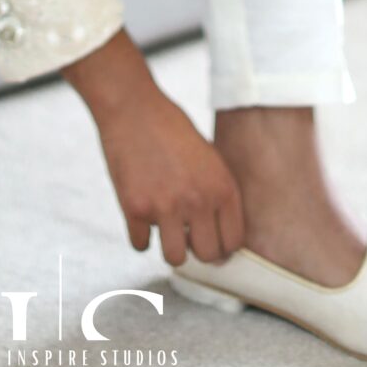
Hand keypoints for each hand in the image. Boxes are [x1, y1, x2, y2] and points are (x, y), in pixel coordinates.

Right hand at [98, 80, 246, 266]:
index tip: (209, 240)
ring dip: (169, 246)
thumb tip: (218, 231)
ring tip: (164, 227)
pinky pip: (140, 245)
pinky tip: (140, 214)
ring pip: (175, 259)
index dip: (221, 246)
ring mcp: (166, 207)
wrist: (133, 107)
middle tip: (186, 236)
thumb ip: (215, 192)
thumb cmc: (170, 126)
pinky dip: (139, 234)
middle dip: (196, 249)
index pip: (233, 242)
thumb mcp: (209, 156)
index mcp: (222, 187)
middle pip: (207, 256)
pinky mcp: (135, 208)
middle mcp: (199, 201)